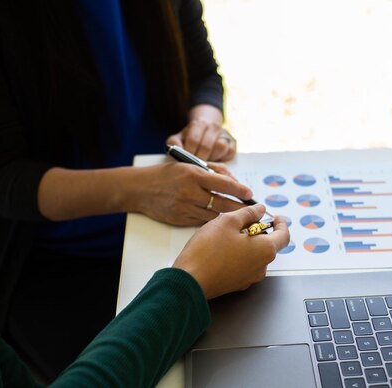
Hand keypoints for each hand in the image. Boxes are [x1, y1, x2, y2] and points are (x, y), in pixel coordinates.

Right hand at [128, 162, 252, 225]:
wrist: (140, 189)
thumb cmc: (167, 175)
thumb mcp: (189, 165)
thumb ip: (213, 170)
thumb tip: (235, 181)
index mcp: (194, 175)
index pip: (224, 183)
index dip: (239, 190)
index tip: (250, 194)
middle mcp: (190, 192)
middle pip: (223, 203)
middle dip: (239, 208)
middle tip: (251, 210)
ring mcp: (185, 208)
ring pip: (214, 215)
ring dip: (228, 217)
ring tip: (240, 217)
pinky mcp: (181, 220)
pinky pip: (203, 222)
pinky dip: (213, 222)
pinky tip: (221, 222)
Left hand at [167, 104, 235, 161]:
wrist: (207, 131)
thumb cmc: (190, 139)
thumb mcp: (179, 139)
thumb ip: (175, 144)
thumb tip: (176, 153)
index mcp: (198, 124)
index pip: (193, 140)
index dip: (189, 153)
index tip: (186, 162)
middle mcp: (213, 126)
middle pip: (206, 145)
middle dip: (200, 159)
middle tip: (196, 167)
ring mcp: (224, 134)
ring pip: (220, 147)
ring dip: (212, 158)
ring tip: (206, 163)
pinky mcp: (233, 143)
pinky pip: (229, 152)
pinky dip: (222, 158)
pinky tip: (215, 161)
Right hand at [173, 205, 289, 298]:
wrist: (190, 280)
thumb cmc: (208, 251)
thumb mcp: (228, 222)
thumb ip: (248, 213)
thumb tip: (260, 210)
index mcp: (265, 250)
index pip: (284, 236)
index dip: (281, 224)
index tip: (276, 217)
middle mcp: (262, 267)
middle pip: (267, 244)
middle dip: (257, 231)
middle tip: (242, 221)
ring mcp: (250, 277)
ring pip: (254, 254)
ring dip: (246, 242)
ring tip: (227, 234)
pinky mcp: (237, 283)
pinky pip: (244, 264)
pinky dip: (239, 254)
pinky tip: (221, 248)